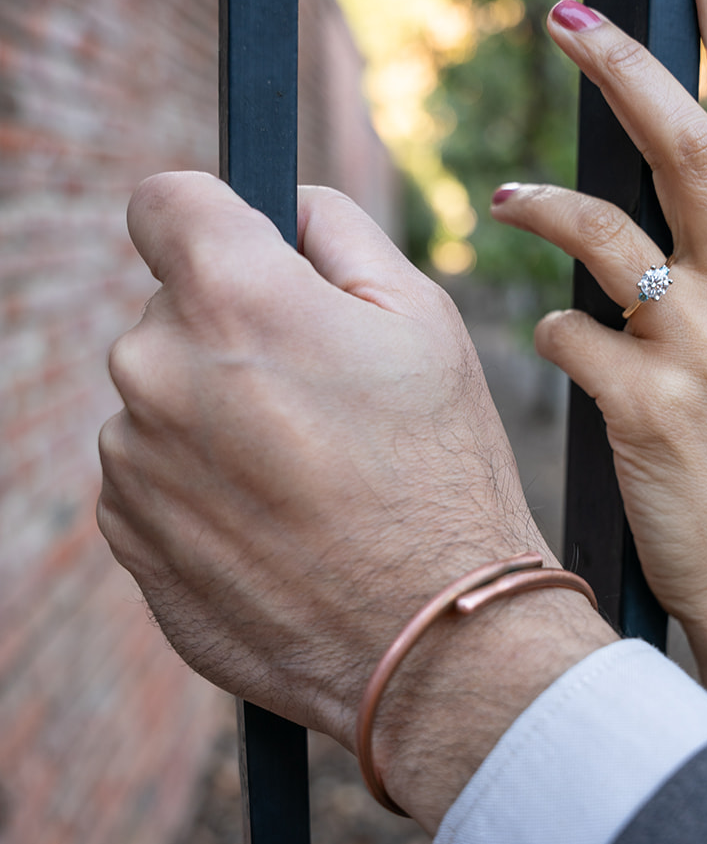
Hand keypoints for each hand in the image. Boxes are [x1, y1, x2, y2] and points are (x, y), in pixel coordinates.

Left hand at [98, 175, 612, 829]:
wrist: (432, 642)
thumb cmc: (441, 474)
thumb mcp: (423, 319)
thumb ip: (335, 230)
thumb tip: (282, 206)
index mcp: (231, 298)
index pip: (163, 201)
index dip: (211, 218)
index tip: (244, 252)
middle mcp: (157, 369)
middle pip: (170, 308)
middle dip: (233, 331)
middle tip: (319, 394)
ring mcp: (131, 459)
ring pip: (162, 396)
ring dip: (215, 414)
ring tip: (306, 473)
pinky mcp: (127, 533)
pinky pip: (152, 473)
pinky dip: (201, 484)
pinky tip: (277, 522)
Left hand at [490, 0, 706, 813]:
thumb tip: (653, 221)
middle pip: (692, 148)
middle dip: (629, 68)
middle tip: (564, 15)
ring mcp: (701, 353)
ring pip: (617, 232)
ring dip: (548, 202)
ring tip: (500, 196)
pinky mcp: (648, 413)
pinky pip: (572, 339)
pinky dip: (549, 331)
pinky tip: (547, 348)